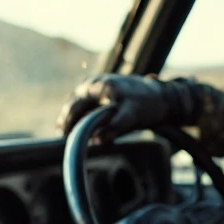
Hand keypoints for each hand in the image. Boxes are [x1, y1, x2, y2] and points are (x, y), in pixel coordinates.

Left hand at [55, 74, 193, 140]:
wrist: (163, 98)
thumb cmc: (134, 101)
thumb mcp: (110, 100)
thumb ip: (92, 109)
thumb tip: (69, 125)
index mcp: (97, 83)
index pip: (74, 99)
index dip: (65, 115)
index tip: (60, 129)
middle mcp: (104, 84)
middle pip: (78, 104)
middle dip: (70, 122)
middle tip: (65, 136)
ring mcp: (119, 95)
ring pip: (94, 112)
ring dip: (83, 126)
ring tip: (76, 139)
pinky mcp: (132, 108)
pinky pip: (117, 121)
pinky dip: (107, 131)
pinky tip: (99, 140)